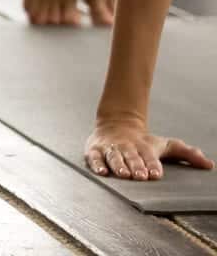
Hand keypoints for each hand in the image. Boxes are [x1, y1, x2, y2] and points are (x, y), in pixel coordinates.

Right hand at [84, 121, 212, 179]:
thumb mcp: (167, 145)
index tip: (156, 173)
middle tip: (140, 176)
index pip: (149, 155)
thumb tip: (209, 165)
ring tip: (123, 174)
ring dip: (118, 165)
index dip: (152, 164)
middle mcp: (127, 146)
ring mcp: (110, 147)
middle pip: (132, 156)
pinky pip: (95, 157)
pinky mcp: (95, 149)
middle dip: (135, 166)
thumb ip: (188, 154)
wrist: (117, 123)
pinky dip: (97, 164)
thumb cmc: (145, 141)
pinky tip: (102, 172)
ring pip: (114, 156)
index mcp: (144, 146)